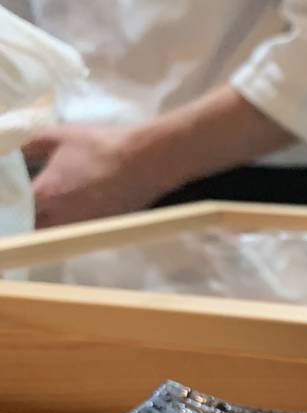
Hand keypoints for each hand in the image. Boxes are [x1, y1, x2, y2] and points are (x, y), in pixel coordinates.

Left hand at [22, 124, 171, 228]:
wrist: (144, 161)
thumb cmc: (99, 146)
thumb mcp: (57, 135)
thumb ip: (27, 145)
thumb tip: (11, 150)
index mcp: (46, 194)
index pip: (17, 207)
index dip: (10, 203)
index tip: (10, 196)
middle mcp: (62, 217)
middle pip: (34, 228)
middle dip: (27, 218)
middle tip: (25, 205)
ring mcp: (84, 225)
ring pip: (56, 233)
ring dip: (48, 224)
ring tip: (45, 210)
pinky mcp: (102, 227)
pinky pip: (77, 231)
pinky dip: (70, 224)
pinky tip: (73, 210)